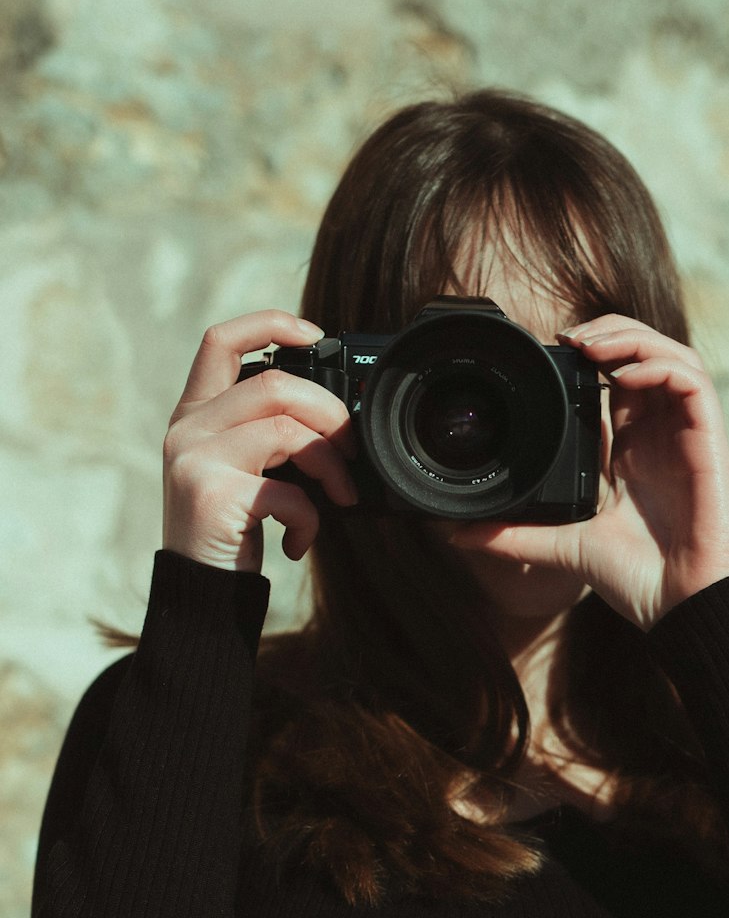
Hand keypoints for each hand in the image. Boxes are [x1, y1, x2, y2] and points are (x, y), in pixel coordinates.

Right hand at [162, 310, 357, 573]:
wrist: (198, 594)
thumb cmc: (232, 530)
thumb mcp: (243, 470)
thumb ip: (270, 433)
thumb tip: (342, 419)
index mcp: (194, 413)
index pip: (219, 340)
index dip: (269, 323)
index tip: (315, 334)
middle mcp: (186, 429)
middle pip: (275, 384)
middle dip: (331, 414)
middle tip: (353, 451)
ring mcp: (193, 459)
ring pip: (286, 429)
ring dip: (331, 465)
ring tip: (342, 497)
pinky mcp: (211, 496)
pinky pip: (286, 490)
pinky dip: (309, 518)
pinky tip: (299, 541)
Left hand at [447, 314, 728, 629]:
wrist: (686, 611)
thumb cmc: (642, 581)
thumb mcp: (565, 548)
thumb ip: (515, 536)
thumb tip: (456, 534)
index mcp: (634, 450)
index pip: (621, 380)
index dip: (594, 354)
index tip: (553, 349)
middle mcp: (662, 435)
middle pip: (648, 354)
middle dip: (611, 332)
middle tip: (569, 337)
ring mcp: (688, 435)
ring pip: (673, 356)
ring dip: (634, 339)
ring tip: (592, 345)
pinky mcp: (710, 442)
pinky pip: (693, 382)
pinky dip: (659, 366)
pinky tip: (625, 376)